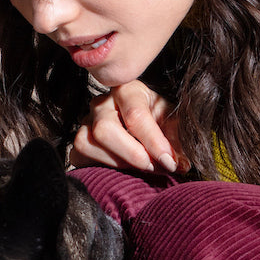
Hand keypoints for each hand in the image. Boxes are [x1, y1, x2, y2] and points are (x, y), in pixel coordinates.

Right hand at [70, 80, 185, 173]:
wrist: (143, 125)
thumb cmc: (158, 121)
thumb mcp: (172, 124)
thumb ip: (177, 142)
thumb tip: (180, 165)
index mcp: (127, 90)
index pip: (135, 115)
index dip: (153, 142)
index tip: (169, 162)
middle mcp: (102, 102)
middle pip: (104, 129)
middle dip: (131, 154)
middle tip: (153, 166)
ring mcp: (86, 121)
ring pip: (87, 143)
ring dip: (116, 162)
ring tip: (140, 167)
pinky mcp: (79, 140)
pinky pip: (79, 155)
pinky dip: (99, 166)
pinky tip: (121, 168)